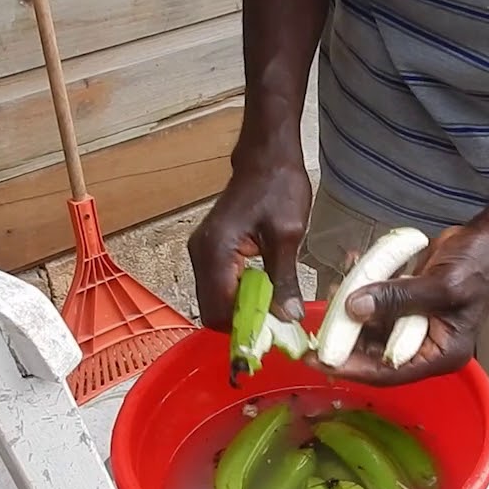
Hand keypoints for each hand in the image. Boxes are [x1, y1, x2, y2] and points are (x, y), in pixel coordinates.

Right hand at [187, 129, 311, 331]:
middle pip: (212, 311)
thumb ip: (284, 279)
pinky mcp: (210, 251)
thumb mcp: (288, 235)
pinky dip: (239, 295)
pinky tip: (264, 289)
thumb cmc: (278, 187)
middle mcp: (200, 255)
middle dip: (243, 322)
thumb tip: (288, 318)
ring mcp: (202, 253)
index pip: (219, 310)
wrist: (266, 156)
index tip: (273, 332)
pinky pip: (219, 286)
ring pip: (215, 301)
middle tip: (277, 321)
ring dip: (242, 310)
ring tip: (274, 304)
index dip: (244, 327)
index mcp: (215, 252)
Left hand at [307, 224, 488, 385]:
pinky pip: (378, 302)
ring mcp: (414, 323)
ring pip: (372, 325)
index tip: (319, 359)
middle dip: (346, 334)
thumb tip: (354, 307)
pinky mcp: (406, 303)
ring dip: (351, 306)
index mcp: (440, 355)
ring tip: (336, 286)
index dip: (352, 367)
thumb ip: (397, 298)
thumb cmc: (477, 267)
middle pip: (374, 351)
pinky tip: (351, 266)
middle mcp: (425, 345)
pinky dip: (363, 286)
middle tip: (318, 321)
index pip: (388, 372)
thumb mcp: (440, 286)